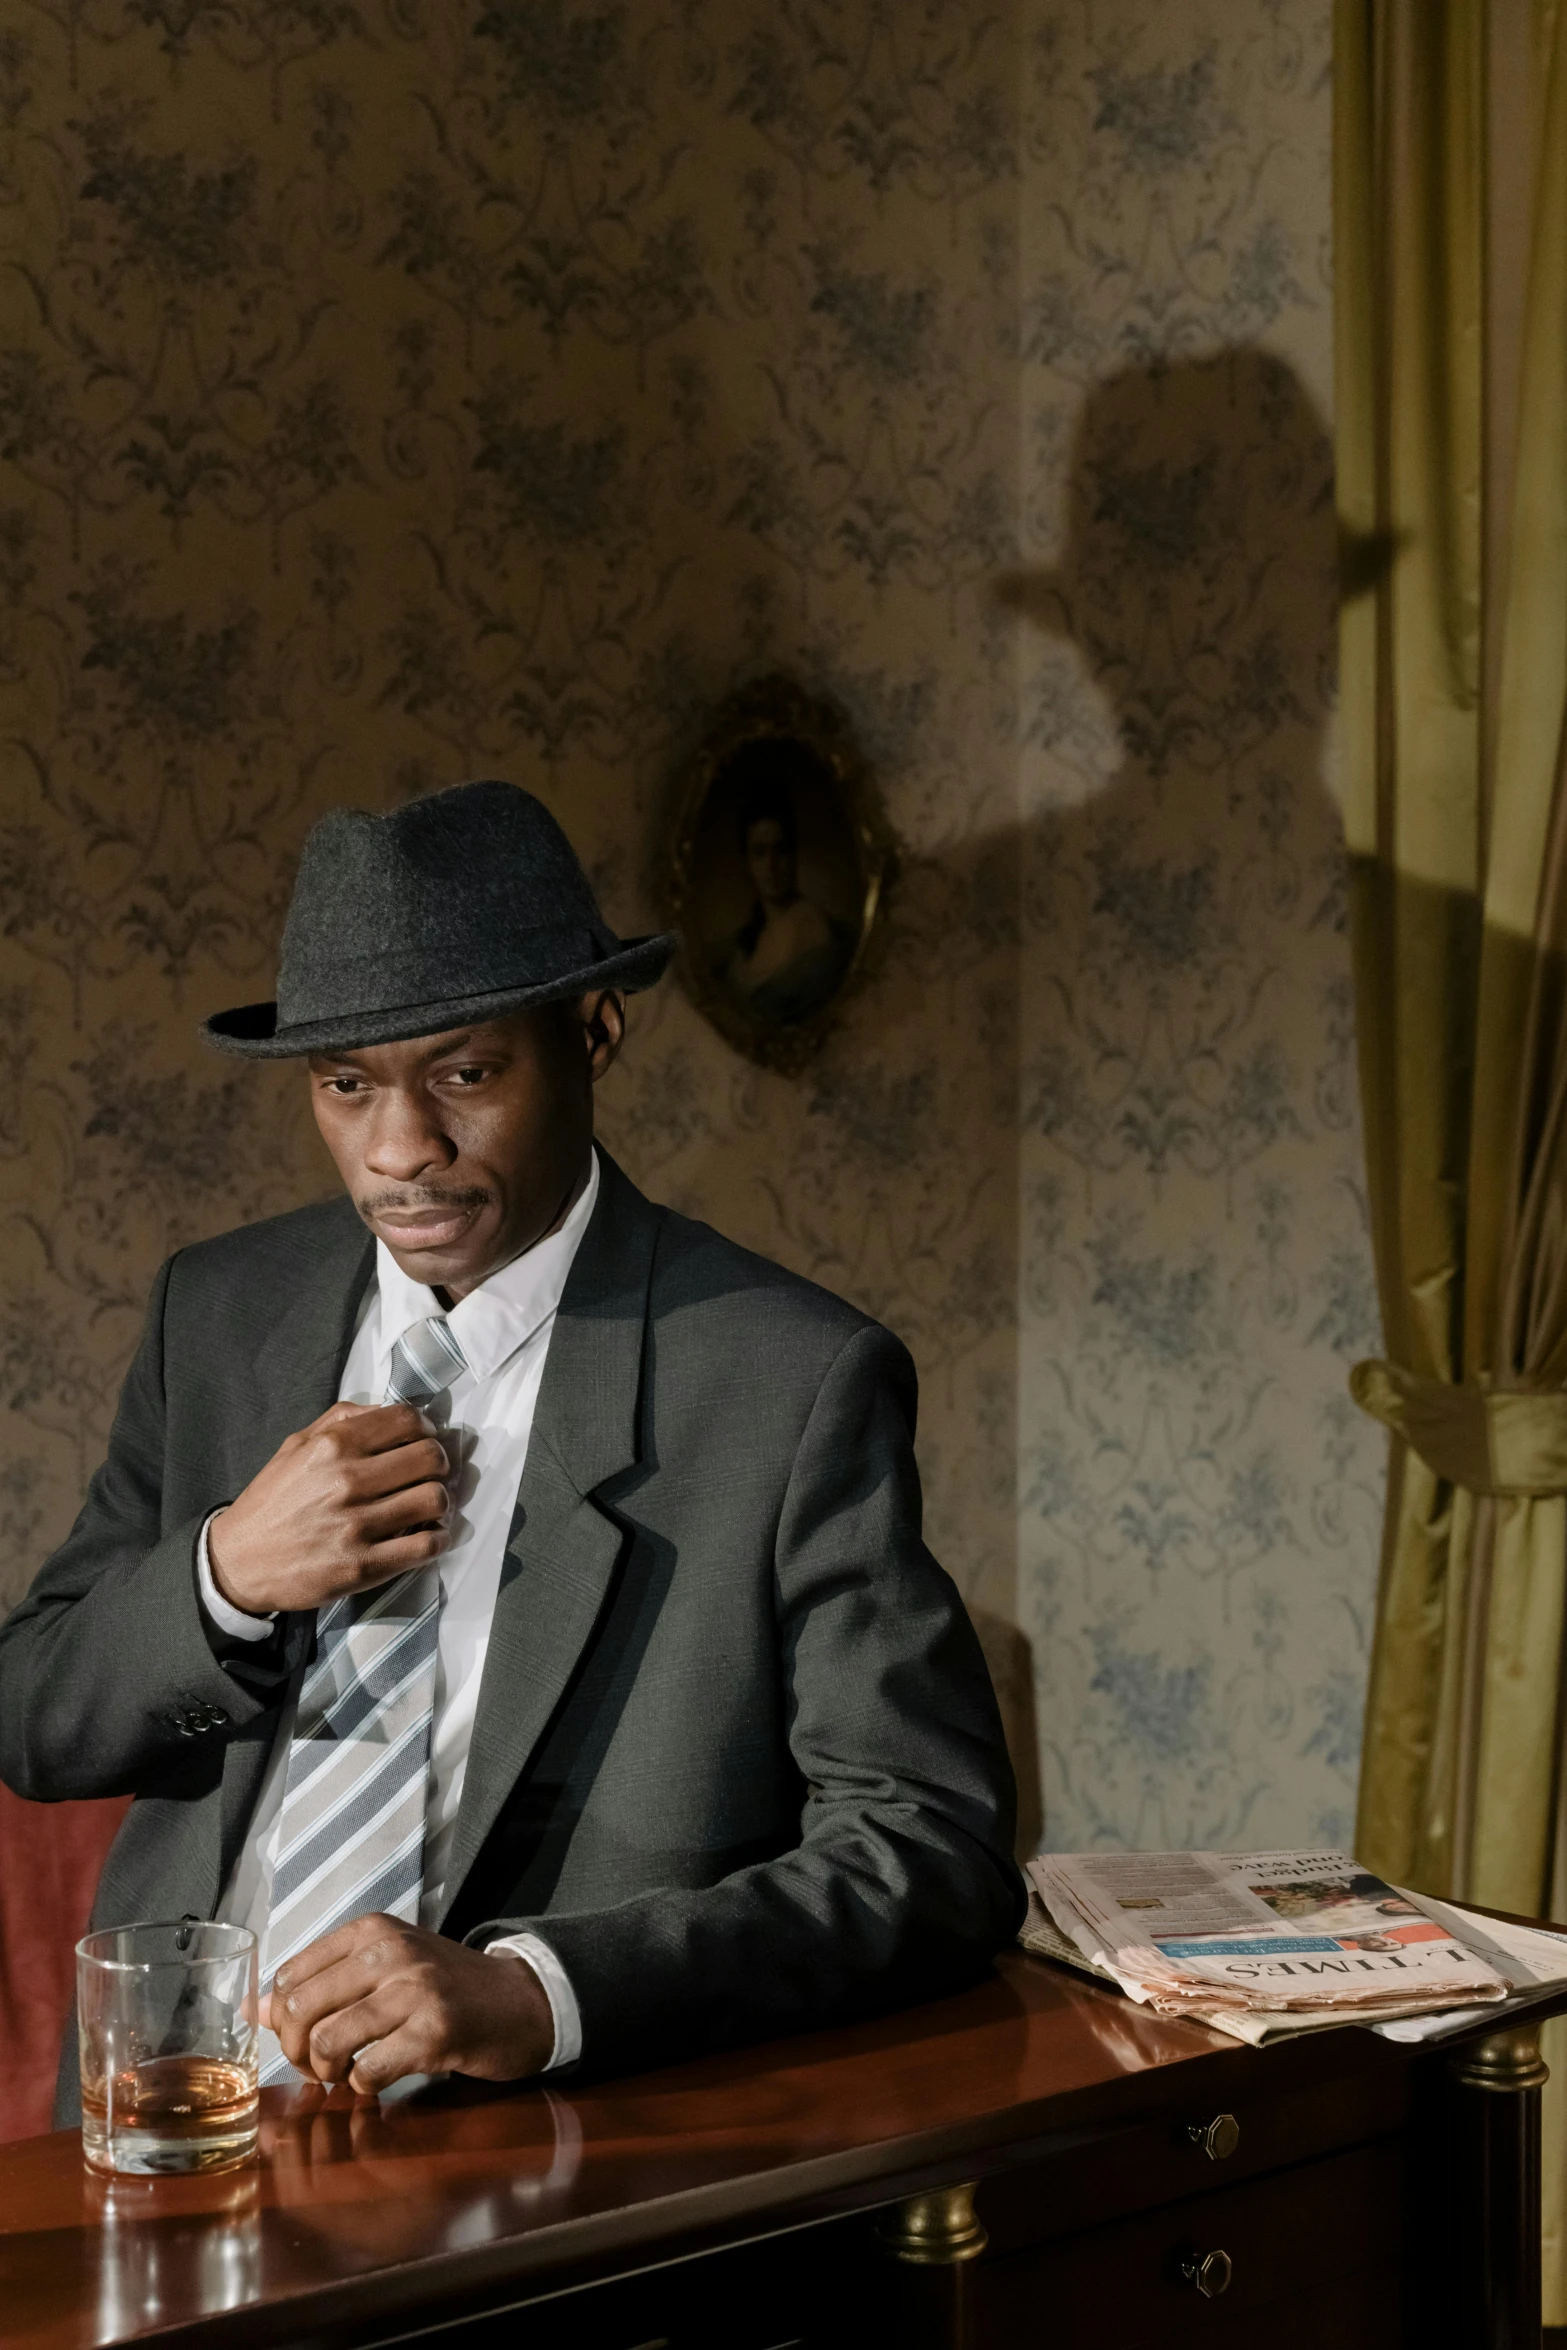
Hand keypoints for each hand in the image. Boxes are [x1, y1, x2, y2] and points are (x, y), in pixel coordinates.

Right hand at [207, 1402, 451, 1616]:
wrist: (238, 1562)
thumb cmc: (272, 1501)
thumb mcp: (295, 1446)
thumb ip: (341, 1420)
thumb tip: (386, 1410)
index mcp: (332, 1446)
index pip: (406, 1420)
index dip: (425, 1426)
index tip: (424, 1437)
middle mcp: (347, 1481)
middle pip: (429, 1458)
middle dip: (438, 1463)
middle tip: (430, 1473)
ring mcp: (357, 1525)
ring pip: (435, 1500)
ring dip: (439, 1502)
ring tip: (428, 1506)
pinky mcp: (363, 1566)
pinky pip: (426, 1546)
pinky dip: (436, 1540)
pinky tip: (426, 1536)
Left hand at [260, 1915, 554, 2090]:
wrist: (520, 2001)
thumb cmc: (444, 1986)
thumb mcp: (384, 1969)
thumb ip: (323, 1983)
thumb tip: (254, 2009)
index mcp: (372, 1930)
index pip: (291, 1975)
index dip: (284, 2018)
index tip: (303, 2038)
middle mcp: (391, 1951)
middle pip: (300, 2009)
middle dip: (297, 2051)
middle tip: (317, 2068)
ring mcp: (415, 1990)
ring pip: (328, 2041)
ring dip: (328, 2073)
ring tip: (347, 2075)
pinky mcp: (436, 2031)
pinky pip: (368, 2071)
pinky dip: (363, 2086)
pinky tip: (379, 2080)